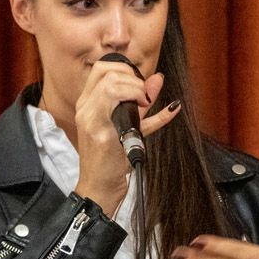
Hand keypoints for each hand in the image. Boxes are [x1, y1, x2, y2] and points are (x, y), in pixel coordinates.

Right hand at [74, 61, 180, 215]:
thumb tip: (157, 78)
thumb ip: (140, 101)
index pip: (101, 69)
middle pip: (108, 74)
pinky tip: (172, 111)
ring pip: (112, 88)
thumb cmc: (108, 159)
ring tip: (146, 104)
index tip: (139, 85)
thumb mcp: (124, 124)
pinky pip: (131, 119)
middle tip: (144, 97)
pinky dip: (159, 116)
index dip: (124, 69)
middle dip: (134, 79)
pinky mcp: (105, 140)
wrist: (98, 189)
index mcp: (87, 104)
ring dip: (137, 91)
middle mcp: (86, 111)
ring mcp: (93, 124)